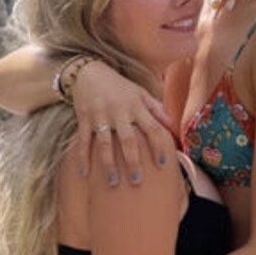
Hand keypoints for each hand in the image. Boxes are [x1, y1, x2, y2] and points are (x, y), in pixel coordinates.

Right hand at [71, 61, 176, 186]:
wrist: (89, 71)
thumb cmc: (119, 86)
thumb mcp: (140, 92)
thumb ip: (156, 109)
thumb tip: (172, 126)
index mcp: (136, 107)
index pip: (152, 128)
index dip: (158, 146)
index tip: (162, 164)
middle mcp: (119, 112)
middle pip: (128, 140)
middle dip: (133, 161)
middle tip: (137, 180)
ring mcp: (100, 116)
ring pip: (105, 143)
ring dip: (109, 164)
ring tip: (113, 183)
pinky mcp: (84, 119)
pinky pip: (83, 140)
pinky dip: (82, 157)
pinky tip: (84, 173)